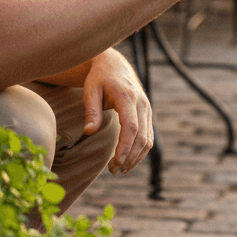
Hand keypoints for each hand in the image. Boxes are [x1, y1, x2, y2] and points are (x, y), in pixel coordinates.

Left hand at [82, 49, 152, 173]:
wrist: (115, 65)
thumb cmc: (100, 78)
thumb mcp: (91, 91)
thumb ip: (91, 111)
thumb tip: (89, 132)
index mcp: (127, 97)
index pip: (131, 127)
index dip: (125, 147)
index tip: (116, 163)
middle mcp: (141, 103)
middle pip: (141, 137)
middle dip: (129, 157)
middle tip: (113, 171)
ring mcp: (147, 109)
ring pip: (147, 139)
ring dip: (135, 158)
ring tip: (119, 170)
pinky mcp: (147, 114)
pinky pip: (148, 137)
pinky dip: (139, 151)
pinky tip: (127, 160)